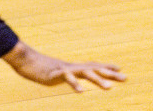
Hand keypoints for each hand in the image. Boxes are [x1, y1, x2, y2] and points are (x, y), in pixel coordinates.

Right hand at [3, 41, 124, 91]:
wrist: (26, 61)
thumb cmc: (41, 67)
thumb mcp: (57, 72)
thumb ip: (66, 73)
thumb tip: (71, 75)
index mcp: (74, 67)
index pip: (94, 66)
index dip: (106, 67)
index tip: (120, 69)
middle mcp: (73, 66)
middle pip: (95, 69)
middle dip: (110, 74)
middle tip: (125, 78)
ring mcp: (66, 69)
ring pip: (85, 73)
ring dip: (98, 80)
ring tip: (109, 88)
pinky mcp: (56, 74)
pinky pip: (67, 79)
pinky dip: (75, 84)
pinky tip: (82, 92)